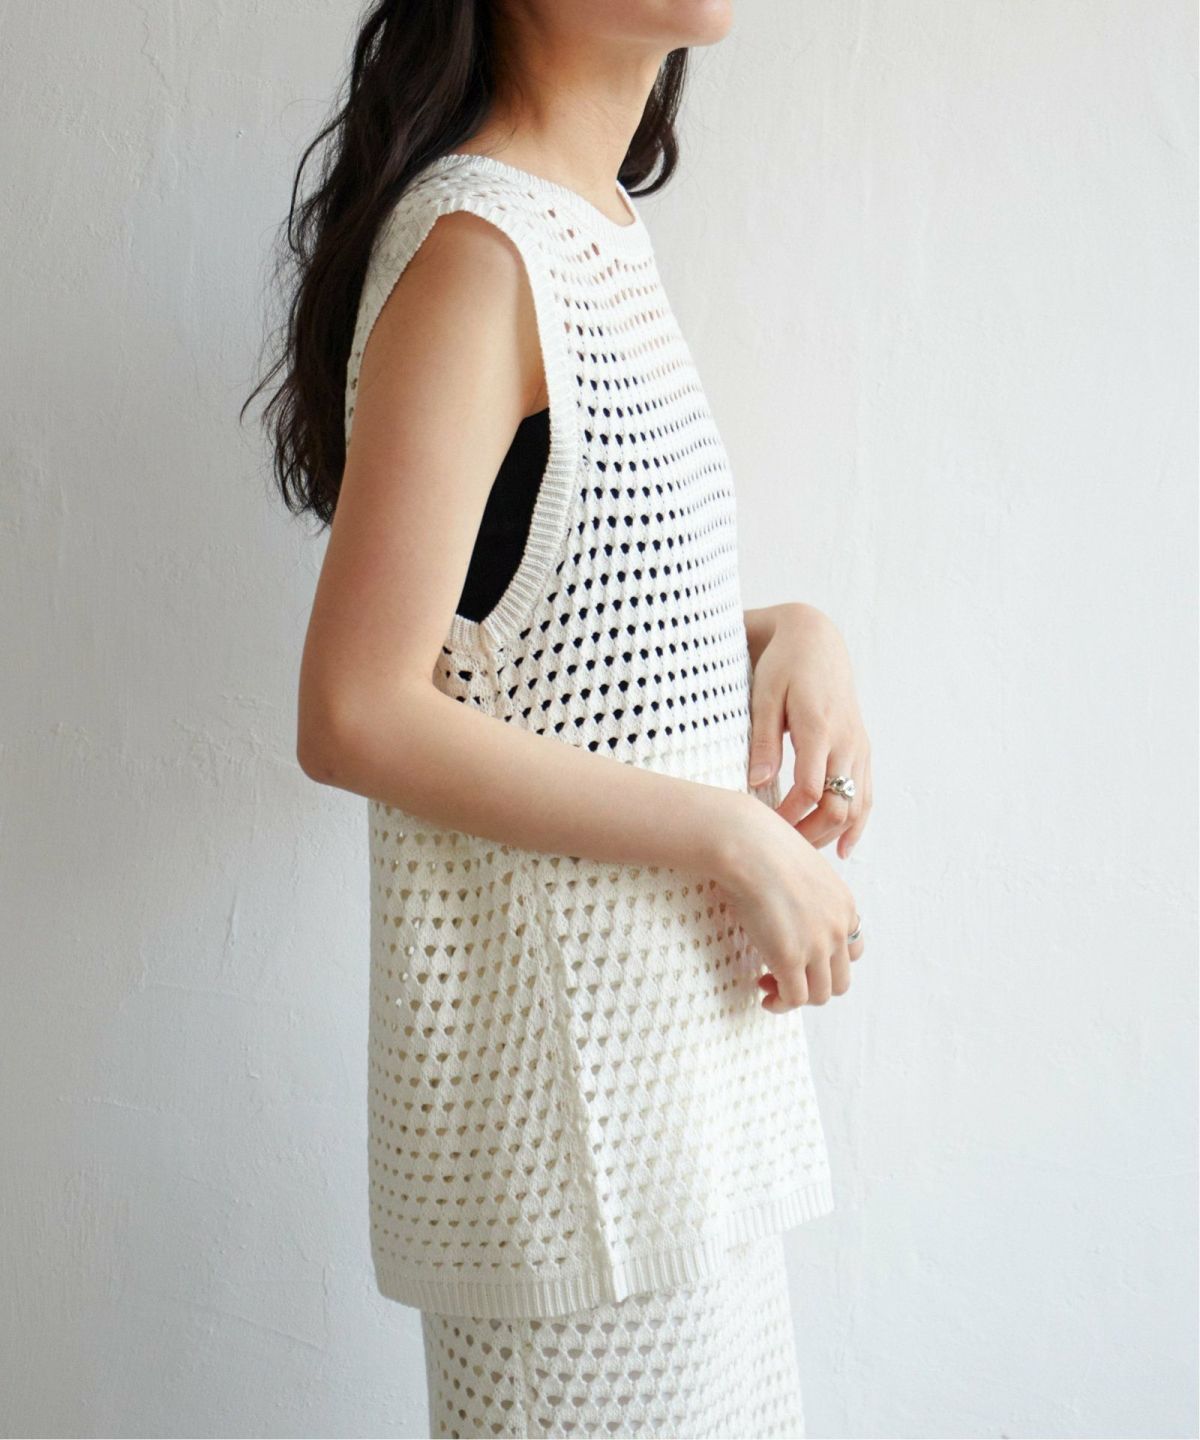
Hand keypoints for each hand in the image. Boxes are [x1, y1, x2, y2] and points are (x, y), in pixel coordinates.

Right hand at [715, 793, 865, 1012]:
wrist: (748, 845)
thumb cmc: (762, 848)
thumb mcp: (800, 869)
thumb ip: (804, 893)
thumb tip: (783, 905)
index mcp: (844, 905)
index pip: (852, 950)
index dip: (826, 961)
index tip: (802, 958)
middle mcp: (838, 928)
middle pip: (840, 980)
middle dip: (813, 984)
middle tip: (783, 976)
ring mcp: (818, 945)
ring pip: (820, 995)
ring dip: (796, 997)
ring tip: (769, 986)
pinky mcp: (791, 958)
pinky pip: (794, 998)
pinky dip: (780, 1003)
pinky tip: (764, 994)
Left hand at [745, 603, 872, 858]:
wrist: (816, 641)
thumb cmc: (783, 667)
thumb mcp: (764, 697)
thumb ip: (763, 742)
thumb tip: (756, 784)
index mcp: (819, 729)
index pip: (809, 790)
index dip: (788, 818)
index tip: (762, 830)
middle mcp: (846, 742)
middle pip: (839, 806)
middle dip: (811, 835)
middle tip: (780, 852)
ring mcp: (859, 747)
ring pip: (857, 806)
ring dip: (831, 835)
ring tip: (803, 856)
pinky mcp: (862, 749)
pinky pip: (867, 794)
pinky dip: (858, 824)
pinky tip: (843, 849)